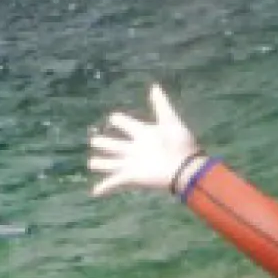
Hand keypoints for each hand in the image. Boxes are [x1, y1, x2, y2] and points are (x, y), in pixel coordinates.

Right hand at [87, 85, 203, 198]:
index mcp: (143, 134)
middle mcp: (134, 149)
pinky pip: (113, 182)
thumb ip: (161, 104)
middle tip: (94, 139)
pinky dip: (103, 188)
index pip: (126, 124)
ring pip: (110, 162)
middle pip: (114, 144)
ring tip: (92, 163)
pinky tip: (95, 192)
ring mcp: (131, 164)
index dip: (118, 120)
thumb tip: (154, 85)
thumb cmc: (180, 144)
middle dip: (103, 142)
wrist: (185, 168)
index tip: (113, 118)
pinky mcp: (130, 177)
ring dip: (101, 163)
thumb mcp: (170, 120)